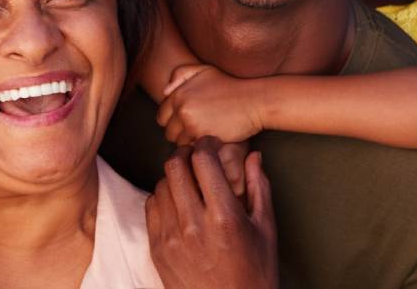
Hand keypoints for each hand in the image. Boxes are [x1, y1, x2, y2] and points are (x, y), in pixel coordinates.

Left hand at [146, 137, 276, 288]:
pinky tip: (177, 200)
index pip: (203, 161)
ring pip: (160, 185)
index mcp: (224, 216)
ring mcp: (171, 237)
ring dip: (174, 176)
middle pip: (175, 167)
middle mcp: (194, 224)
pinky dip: (162, 197)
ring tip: (189, 179)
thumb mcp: (266, 228)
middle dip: (186, 153)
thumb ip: (259, 188)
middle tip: (196, 154)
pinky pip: (151, 207)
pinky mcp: (157, 249)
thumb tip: (254, 157)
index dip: (206, 144)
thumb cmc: (254, 272)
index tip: (212, 143)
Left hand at [157, 64, 262, 144]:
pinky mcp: (202, 136)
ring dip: (190, 141)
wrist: (256, 100)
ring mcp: (191, 122)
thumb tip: (165, 92)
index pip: (162, 116)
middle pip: (168, 131)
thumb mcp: (205, 71)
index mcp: (179, 93)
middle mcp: (181, 107)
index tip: (190, 120)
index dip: (175, 120)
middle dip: (180, 133)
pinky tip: (211, 138)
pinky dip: (200, 146)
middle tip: (198, 129)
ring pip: (179, 142)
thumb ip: (181, 75)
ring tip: (206, 134)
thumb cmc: (231, 86)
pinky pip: (192, 148)